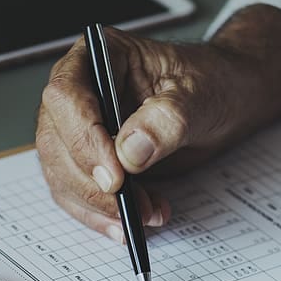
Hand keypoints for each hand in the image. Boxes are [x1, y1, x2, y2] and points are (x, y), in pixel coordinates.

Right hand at [35, 5, 280, 239]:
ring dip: (99, 206)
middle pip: (56, 142)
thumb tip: (130, 152)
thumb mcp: (199, 96)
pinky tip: (136, 222)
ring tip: (147, 214)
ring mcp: (79, 130)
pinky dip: (103, 216)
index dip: (84, 138)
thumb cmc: (211, 84)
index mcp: (98, 57)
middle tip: (130, 207)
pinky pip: (79, 196)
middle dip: (91, 184)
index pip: (66, 96)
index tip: (115, 176)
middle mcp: (80, 92)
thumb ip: (166, 120)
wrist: (224, 102)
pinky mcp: (89, 163)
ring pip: (62, 176)